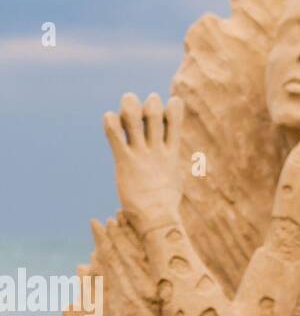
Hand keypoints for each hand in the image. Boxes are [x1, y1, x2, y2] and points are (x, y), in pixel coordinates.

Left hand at [103, 92, 184, 234]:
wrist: (158, 217)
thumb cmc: (166, 205)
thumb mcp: (174, 182)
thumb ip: (171, 170)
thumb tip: (173, 171)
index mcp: (171, 155)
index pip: (175, 125)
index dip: (174, 110)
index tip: (172, 101)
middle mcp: (157, 151)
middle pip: (156, 119)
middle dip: (152, 106)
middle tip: (148, 99)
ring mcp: (142, 155)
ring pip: (136, 124)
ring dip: (131, 109)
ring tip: (128, 98)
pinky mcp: (126, 163)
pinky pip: (117, 139)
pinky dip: (112, 126)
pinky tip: (108, 116)